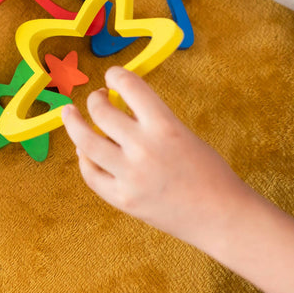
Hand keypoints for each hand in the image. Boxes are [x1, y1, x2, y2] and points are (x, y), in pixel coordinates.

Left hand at [62, 66, 251, 248]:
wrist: (223, 217)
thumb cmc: (208, 172)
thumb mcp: (182, 132)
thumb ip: (149, 120)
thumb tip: (112, 106)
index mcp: (165, 126)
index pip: (129, 85)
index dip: (115, 75)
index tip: (111, 75)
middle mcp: (144, 149)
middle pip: (100, 112)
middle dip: (95, 99)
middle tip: (98, 98)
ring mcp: (131, 176)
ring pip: (85, 142)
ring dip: (74, 123)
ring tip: (70, 113)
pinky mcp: (124, 200)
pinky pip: (91, 174)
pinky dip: (85, 159)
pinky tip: (84, 151)